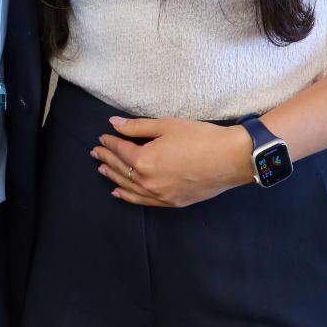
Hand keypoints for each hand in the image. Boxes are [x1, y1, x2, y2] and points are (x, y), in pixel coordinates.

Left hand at [94, 116, 254, 207]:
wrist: (230, 159)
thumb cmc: (200, 138)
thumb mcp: (166, 126)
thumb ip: (137, 127)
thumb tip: (114, 124)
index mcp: (144, 161)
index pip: (120, 150)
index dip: (110, 142)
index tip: (103, 136)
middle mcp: (148, 182)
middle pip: (121, 169)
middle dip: (107, 158)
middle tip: (96, 152)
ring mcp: (159, 195)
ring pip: (128, 187)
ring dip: (113, 177)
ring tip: (102, 169)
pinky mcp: (171, 202)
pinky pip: (142, 201)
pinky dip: (128, 196)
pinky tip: (119, 192)